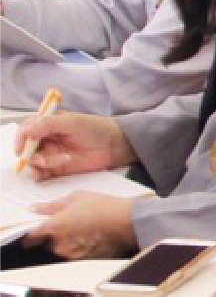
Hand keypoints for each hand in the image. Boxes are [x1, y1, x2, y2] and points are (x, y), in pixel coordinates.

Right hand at [16, 112, 134, 179]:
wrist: (113, 144)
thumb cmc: (94, 128)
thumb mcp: (70, 121)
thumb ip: (48, 124)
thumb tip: (28, 132)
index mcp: (45, 124)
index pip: (26, 130)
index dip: (20, 139)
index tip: (20, 149)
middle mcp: (46, 139)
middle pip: (28, 148)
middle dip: (29, 155)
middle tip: (40, 159)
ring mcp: (52, 154)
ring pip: (34, 161)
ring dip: (36, 165)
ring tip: (50, 164)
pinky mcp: (60, 168)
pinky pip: (44, 173)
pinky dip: (40, 175)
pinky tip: (43, 175)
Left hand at [24, 192, 136, 258]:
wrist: (128, 223)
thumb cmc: (104, 208)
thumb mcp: (75, 199)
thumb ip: (51, 206)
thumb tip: (36, 209)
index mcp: (54, 227)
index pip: (31, 236)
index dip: (29, 234)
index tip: (30, 233)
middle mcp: (62, 245)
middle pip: (48, 245)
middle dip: (53, 236)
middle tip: (67, 225)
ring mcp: (75, 255)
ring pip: (63, 251)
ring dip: (66, 243)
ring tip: (81, 230)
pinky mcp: (88, 261)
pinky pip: (77, 256)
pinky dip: (79, 248)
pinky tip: (89, 237)